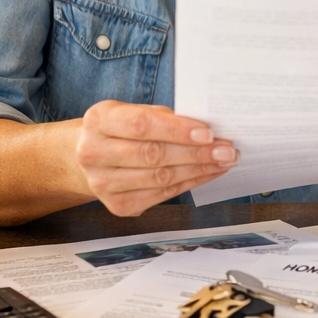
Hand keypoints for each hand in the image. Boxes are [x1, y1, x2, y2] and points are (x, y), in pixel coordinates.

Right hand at [75, 101, 237, 216]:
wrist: (90, 156)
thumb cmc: (121, 129)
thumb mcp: (133, 111)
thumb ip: (163, 117)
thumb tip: (206, 129)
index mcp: (98, 121)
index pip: (141, 125)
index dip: (177, 130)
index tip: (208, 133)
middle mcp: (93, 153)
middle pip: (153, 155)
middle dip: (196, 153)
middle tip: (226, 149)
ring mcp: (103, 184)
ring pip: (160, 178)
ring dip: (199, 169)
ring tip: (224, 160)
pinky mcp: (118, 205)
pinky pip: (162, 195)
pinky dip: (190, 183)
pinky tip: (208, 173)